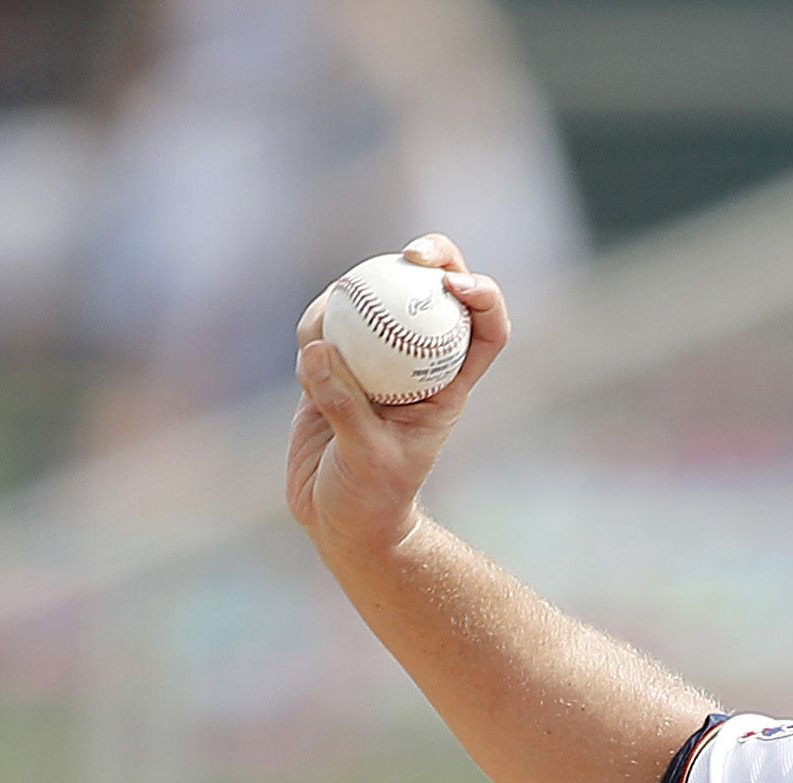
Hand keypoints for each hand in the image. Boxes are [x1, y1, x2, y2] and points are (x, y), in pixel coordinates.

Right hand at [287, 234, 510, 561]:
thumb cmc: (370, 499)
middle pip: (438, 291)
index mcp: (450, 384)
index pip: (486, 328)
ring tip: (329, 327)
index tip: (454, 286)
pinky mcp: (336, 361)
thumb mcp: (364, 458)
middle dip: (434, 258)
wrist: (340, 518)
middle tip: (411, 254)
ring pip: (378, 296)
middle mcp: (419, 361)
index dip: (483, 296)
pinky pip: (327, 323)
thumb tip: (319, 348)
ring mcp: (377, 357)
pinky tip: (307, 349)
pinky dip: (315, 323)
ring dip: (357, 292)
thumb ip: (343, 405)